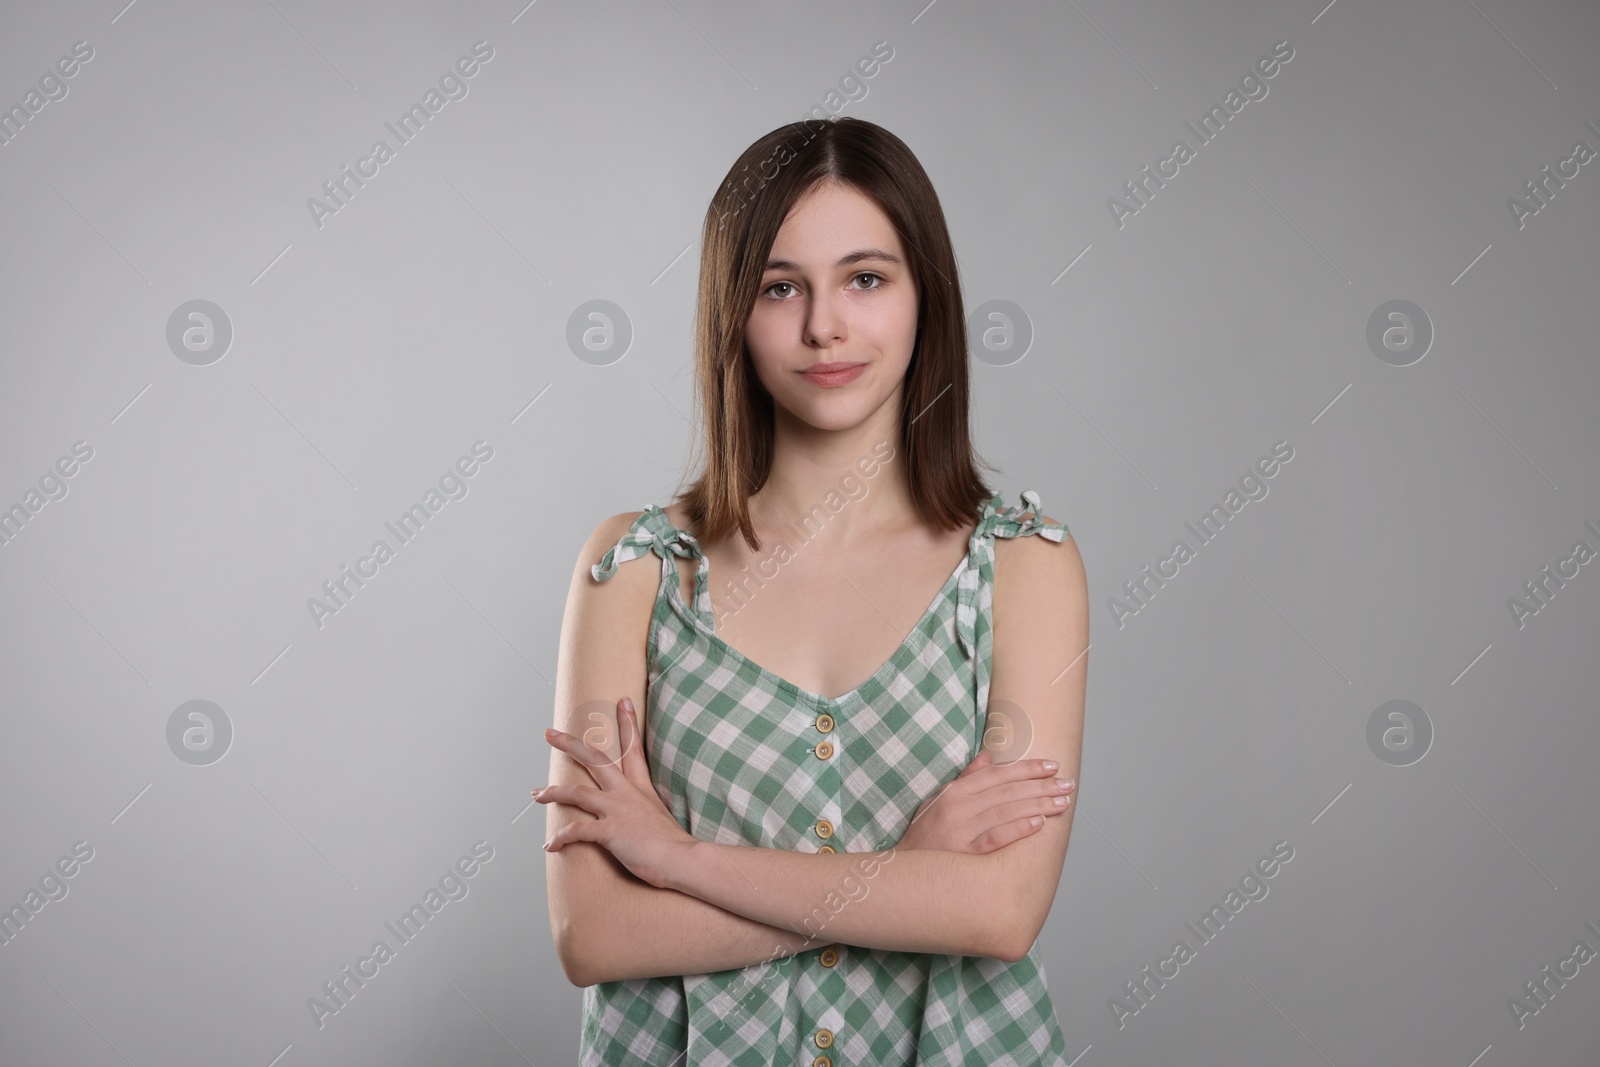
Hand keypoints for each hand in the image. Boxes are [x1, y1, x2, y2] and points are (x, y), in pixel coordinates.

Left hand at [533, 696, 697, 888]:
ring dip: (552, 792)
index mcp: (641, 788)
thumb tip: (638, 819)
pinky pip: (576, 831)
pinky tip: (551, 845)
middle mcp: (627, 794)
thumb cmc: (674, 846)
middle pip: (594, 759)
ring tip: (536, 794)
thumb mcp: (661, 818)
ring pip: (576, 792)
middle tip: (550, 733)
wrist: (683, 859)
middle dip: (569, 743)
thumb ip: (646, 812)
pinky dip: (560, 838)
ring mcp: (617, 810)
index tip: (623, 702)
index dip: (628, 723)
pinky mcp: (609, 831)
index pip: (633, 749)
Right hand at [897, 749, 1074, 853]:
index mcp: (955, 792)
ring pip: (1006, 811)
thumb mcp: (939, 801)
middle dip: (1041, 786)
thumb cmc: (925, 835)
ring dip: (1038, 805)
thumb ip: (965, 780)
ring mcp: (962, 830)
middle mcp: (959, 807)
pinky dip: (1018, 829)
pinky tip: (1039, 824)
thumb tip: (988, 758)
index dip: (1027, 768)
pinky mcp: (965, 854)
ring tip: (1063, 802)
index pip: (998, 775)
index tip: (1052, 766)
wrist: (905, 872)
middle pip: (1007, 791)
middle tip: (1068, 783)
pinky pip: (996, 838)